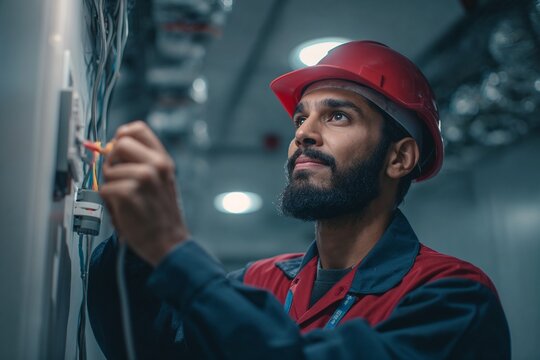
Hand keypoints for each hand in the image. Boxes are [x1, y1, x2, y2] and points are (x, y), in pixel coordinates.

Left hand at [100, 121, 188, 265]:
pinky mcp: (128, 192)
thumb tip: (109, 148)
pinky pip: (104, 189)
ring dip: (110, 187)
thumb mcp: (161, 182)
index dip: (122, 137)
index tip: (119, 152)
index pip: (137, 129)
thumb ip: (141, 163)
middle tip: (119, 179)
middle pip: (118, 144)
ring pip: (107, 170)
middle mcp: (155, 165)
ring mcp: (142, 177)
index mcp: (163, 160)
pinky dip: (109, 202)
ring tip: (125, 201)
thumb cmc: (161, 216)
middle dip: (112, 162)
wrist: (169, 243)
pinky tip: (123, 210)